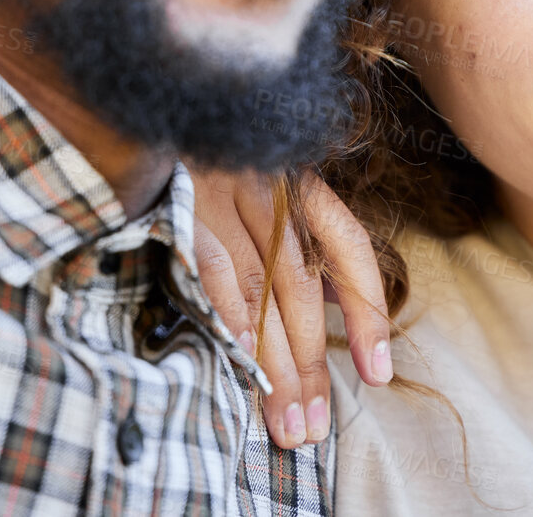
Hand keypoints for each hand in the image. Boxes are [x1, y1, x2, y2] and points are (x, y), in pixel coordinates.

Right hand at [191, 168, 392, 448]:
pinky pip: (211, 273)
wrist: (155, 106)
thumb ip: (305, 238)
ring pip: (261, 291)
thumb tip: (340, 298)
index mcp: (296, 183)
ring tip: (286, 423)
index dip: (366, 314)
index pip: (348, 249)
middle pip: (300, 287)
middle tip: (314, 426)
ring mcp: (221, 196)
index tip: (378, 375)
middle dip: (312, 363)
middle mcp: (267, 189)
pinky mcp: (178, 209)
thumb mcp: (269, 184)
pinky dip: (228, 320)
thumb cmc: (214, 156)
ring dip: (275, 364)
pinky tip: (239, 365)